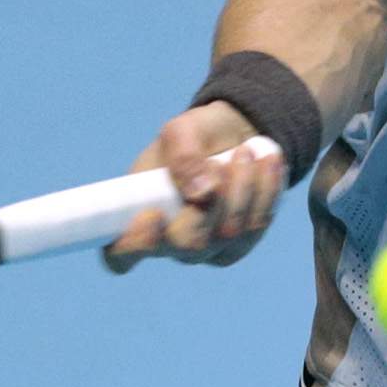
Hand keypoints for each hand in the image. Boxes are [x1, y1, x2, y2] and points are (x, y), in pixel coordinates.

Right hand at [102, 102, 285, 272]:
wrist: (232, 137)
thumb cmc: (193, 137)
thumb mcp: (181, 132)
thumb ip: (183, 155)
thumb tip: (201, 193)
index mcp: (138, 218)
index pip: (120, 254)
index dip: (134, 245)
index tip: (153, 214)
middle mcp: (169, 243)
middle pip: (188, 246)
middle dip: (209, 204)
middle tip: (217, 164)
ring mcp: (206, 249)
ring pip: (228, 235)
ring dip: (241, 189)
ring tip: (245, 152)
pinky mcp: (238, 245)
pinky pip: (254, 227)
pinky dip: (263, 192)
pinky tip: (266, 164)